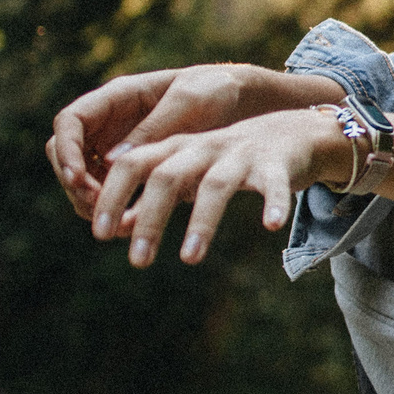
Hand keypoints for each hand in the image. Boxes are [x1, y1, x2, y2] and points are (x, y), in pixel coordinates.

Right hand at [46, 64, 273, 218]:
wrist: (244, 103)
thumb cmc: (217, 90)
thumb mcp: (190, 102)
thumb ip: (154, 128)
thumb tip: (112, 162)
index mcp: (118, 98)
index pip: (70, 122)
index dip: (66, 151)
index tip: (78, 179)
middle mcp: (111, 123)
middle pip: (68, 156)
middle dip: (76, 185)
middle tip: (100, 211)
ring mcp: (120, 148)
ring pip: (85, 181)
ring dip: (94, 204)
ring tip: (120, 225)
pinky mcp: (138, 172)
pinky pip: (114, 195)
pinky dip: (117, 212)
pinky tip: (133, 228)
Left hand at [95, 109, 350, 266]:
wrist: (293, 132)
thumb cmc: (230, 160)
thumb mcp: (190, 171)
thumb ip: (156, 194)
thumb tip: (120, 229)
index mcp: (178, 148)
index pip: (132, 164)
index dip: (113, 196)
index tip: (100, 234)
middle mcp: (205, 148)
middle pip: (168, 176)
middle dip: (150, 218)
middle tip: (138, 261)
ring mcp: (241, 155)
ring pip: (216, 185)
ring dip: (201, 221)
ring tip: (189, 258)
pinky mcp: (277, 165)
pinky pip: (274, 184)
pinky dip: (273, 203)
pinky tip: (272, 226)